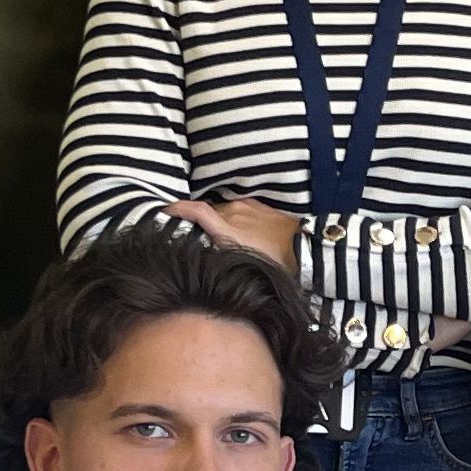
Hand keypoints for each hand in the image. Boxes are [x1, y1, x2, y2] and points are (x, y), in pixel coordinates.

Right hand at [167, 194, 301, 270]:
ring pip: (222, 210)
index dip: (179, 209)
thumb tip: (206, 257)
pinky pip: (237, 208)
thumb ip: (222, 256)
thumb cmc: (275, 262)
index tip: (165, 210)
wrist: (305, 248)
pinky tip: (239, 229)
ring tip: (221, 236)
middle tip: (195, 235)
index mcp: (228, 230)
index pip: (197, 210)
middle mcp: (234, 214)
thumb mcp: (244, 266)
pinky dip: (232, 217)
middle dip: (198, 221)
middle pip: (207, 212)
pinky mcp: (258, 205)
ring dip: (217, 220)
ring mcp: (246, 207)